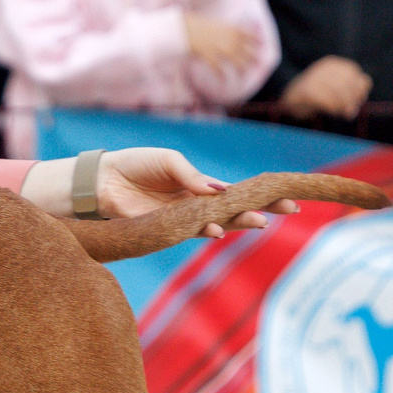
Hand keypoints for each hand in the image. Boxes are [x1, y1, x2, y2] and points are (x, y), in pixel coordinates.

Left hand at [23, 147, 292, 238]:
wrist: (103, 180)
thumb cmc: (136, 165)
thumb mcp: (169, 161)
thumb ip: (193, 176)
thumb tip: (220, 190)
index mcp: (200, 186)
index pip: (238, 192)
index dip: (262, 195)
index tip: (289, 197)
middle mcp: (196, 205)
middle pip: (236, 210)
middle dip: (263, 210)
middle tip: (289, 210)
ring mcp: (183, 219)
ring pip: (219, 223)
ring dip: (239, 223)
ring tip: (259, 221)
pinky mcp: (165, 229)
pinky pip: (190, 231)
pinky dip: (205, 230)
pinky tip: (218, 229)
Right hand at [184, 12, 257, 70]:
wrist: (184, 28)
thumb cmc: (199, 25)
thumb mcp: (218, 25)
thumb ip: (229, 30)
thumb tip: (238, 35)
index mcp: (233, 29)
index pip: (251, 36)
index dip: (258, 41)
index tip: (262, 46)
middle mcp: (229, 40)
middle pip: (247, 51)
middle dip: (253, 58)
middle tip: (257, 63)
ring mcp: (220, 49)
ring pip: (237, 62)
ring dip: (242, 68)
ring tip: (243, 74)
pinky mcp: (210, 56)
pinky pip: (219, 68)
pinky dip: (221, 75)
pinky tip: (224, 80)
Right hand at [276, 55, 371, 119]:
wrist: (287, 99)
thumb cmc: (315, 96)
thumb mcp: (335, 89)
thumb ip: (349, 92)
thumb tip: (355, 104)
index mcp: (333, 64)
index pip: (357, 75)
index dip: (360, 90)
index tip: (357, 102)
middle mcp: (324, 68)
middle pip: (349, 83)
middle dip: (352, 99)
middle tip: (350, 112)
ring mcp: (313, 78)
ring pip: (338, 91)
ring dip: (342, 105)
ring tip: (341, 113)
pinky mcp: (306, 90)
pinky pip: (326, 100)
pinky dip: (332, 108)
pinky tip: (330, 112)